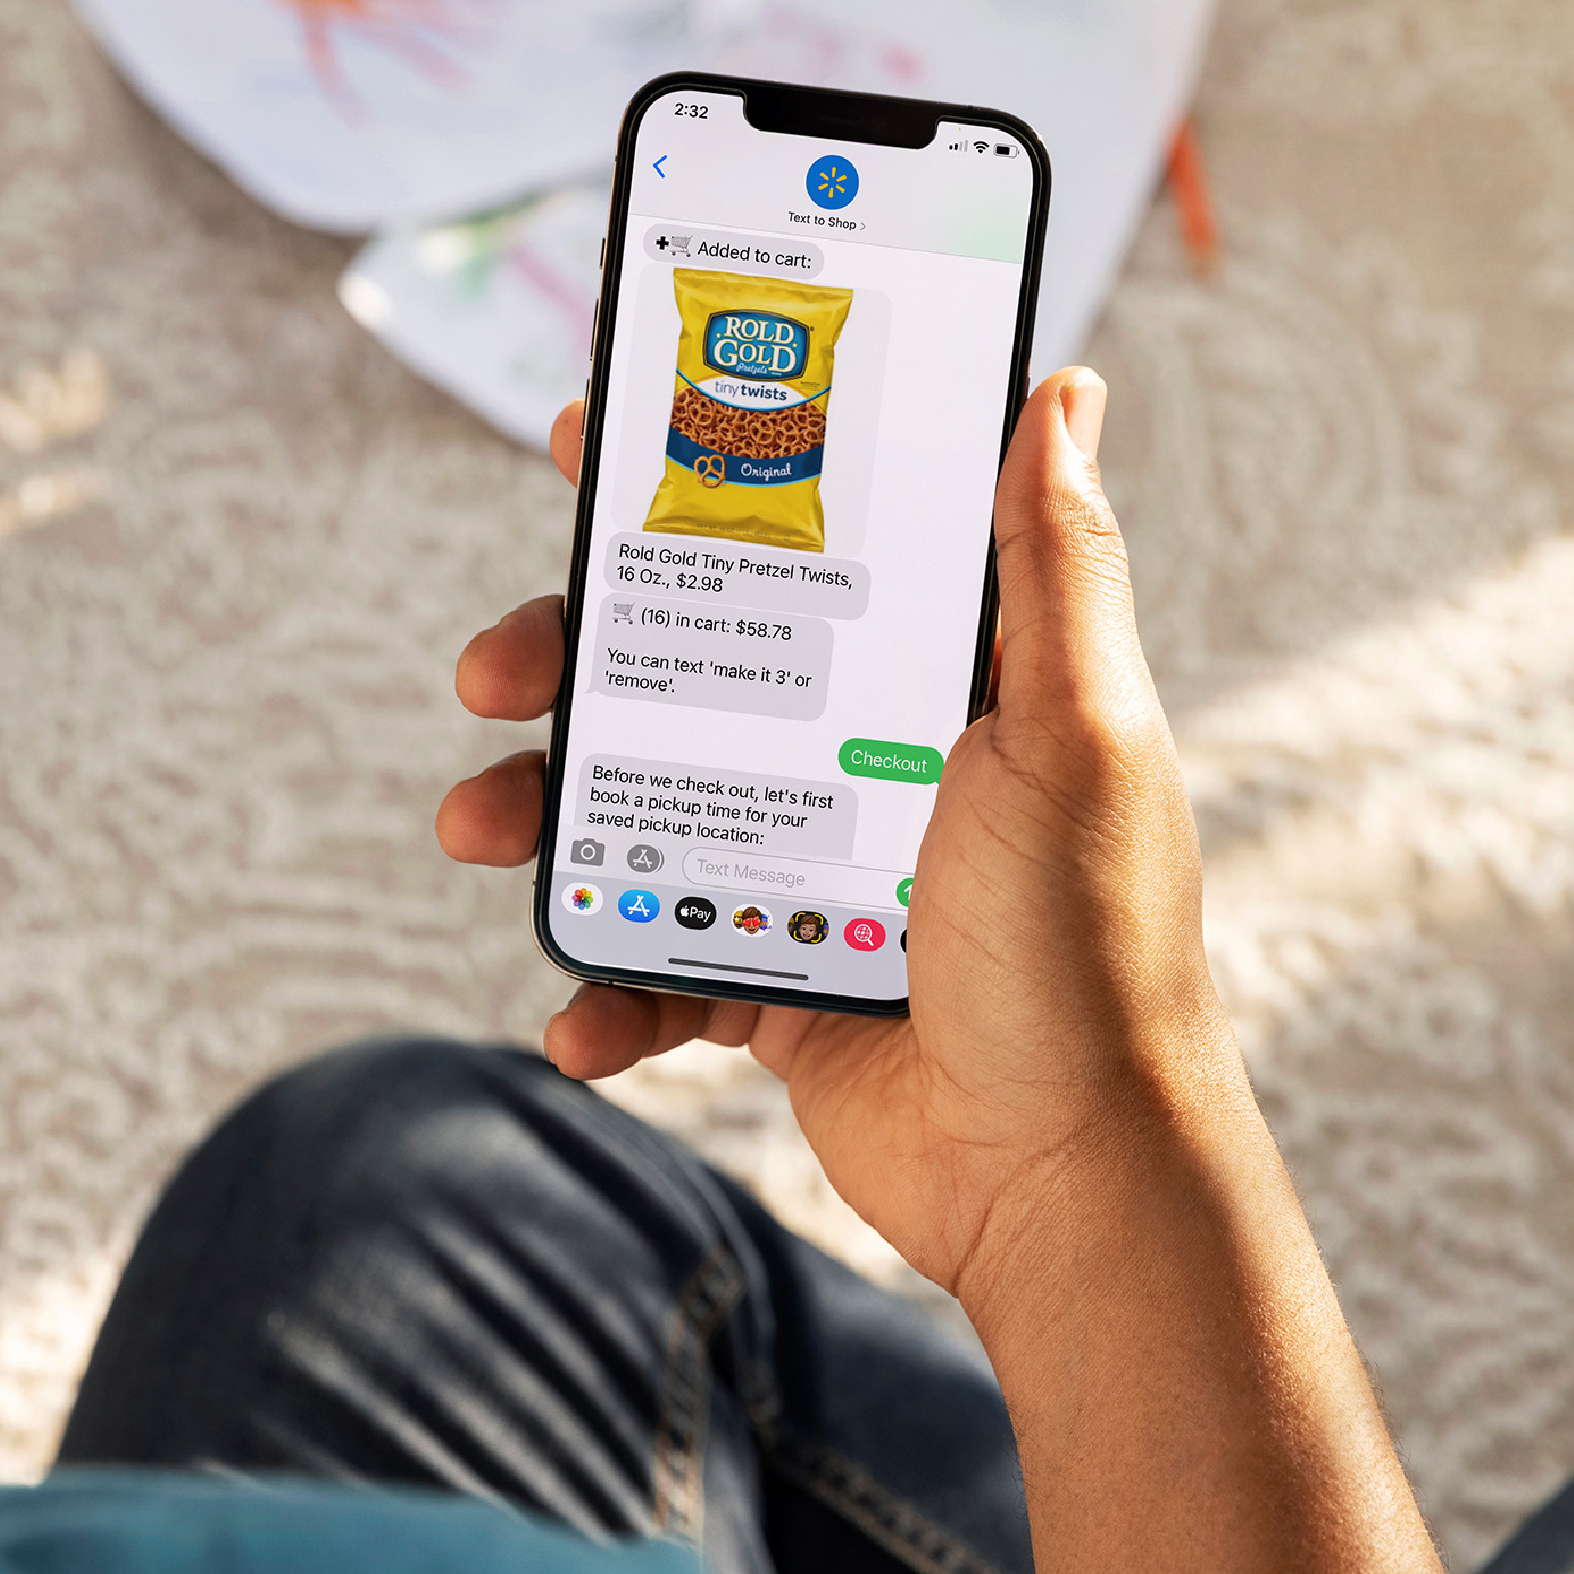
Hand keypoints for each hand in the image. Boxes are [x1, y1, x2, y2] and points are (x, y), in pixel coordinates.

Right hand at [437, 369, 1233, 1316]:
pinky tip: (575, 1014)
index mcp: (949, 685)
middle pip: (690, 672)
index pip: (811, 546)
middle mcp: (875, 763)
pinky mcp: (776, 985)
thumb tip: (1063, 391)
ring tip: (479, 826)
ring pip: (643, 810)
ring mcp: (816, 874)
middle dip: (571, 657)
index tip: (590, 442)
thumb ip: (1055, 567)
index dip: (699, 488)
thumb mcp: (1079, 736)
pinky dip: (603, 987)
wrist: (1070, 1182)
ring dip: (545, 814)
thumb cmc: (1093, 950)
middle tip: (495, 665)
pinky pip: (656, 965)